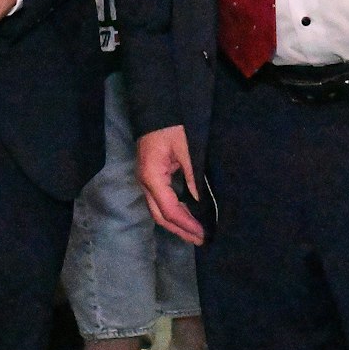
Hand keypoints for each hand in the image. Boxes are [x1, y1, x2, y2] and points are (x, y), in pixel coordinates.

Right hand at [138, 125, 204, 245]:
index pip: (169, 209)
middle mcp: (145, 182)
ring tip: (196, 233)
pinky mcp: (151, 177)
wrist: (154, 109)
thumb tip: (200, 201)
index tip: (202, 233)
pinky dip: (174, 212)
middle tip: (201, 240)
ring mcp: (146, 181)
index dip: (186, 224)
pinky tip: (187, 217)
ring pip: (159, 211)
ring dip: (177, 224)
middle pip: (160, 216)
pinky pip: (160, 201)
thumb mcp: (186, 149)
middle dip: (180, 230)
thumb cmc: (170, 126)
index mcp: (152, 176)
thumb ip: (193, 176)